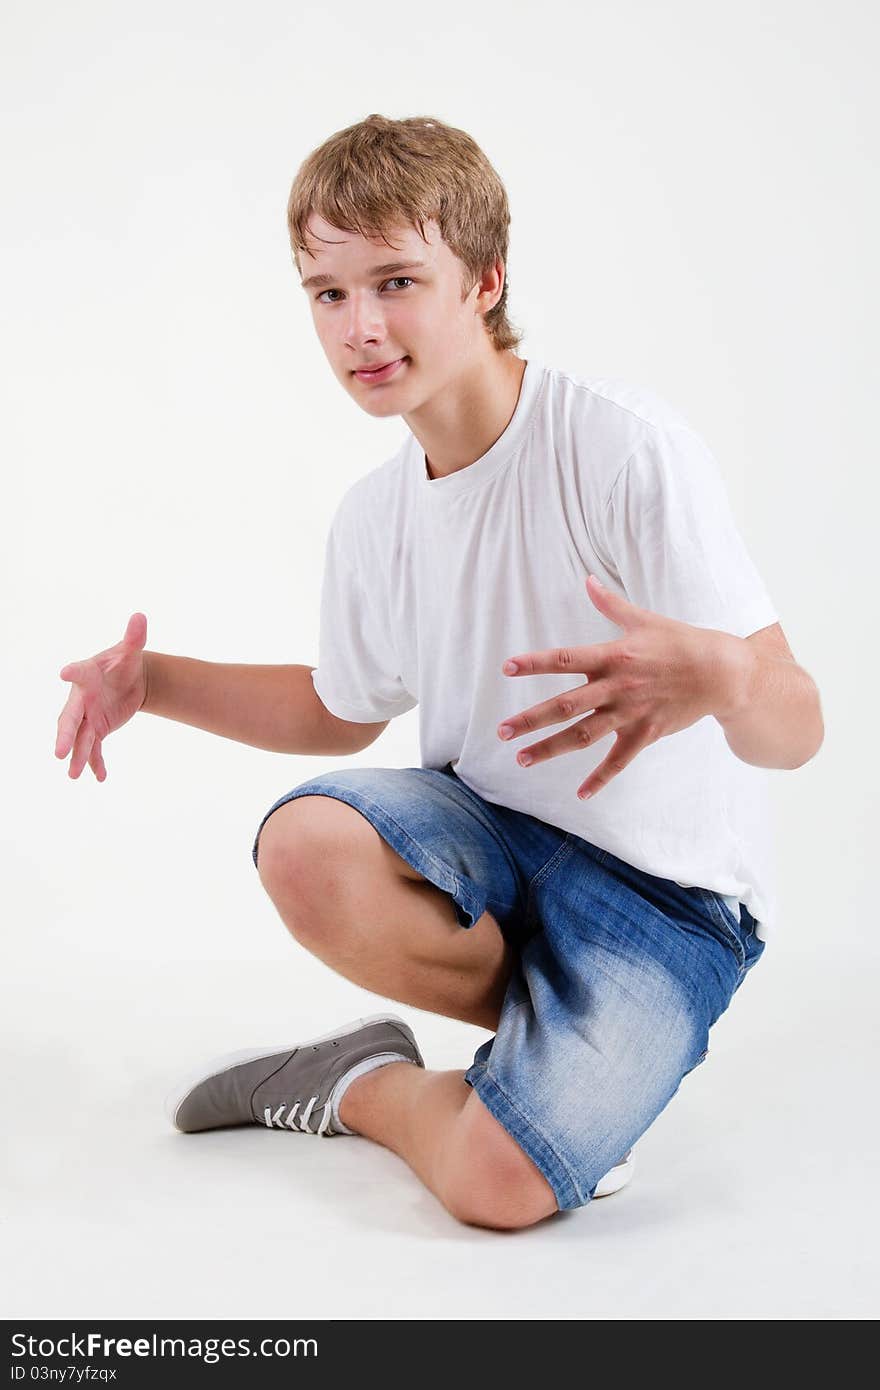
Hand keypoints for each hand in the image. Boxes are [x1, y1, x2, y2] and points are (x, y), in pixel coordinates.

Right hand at [55, 613, 149, 780]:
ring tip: (73, 775)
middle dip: (64, 735)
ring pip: (79, 739)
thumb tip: (140, 617)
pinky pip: (94, 749)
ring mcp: (87, 717)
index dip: (73, 673)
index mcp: (87, 675)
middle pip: (70, 719)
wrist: (129, 680)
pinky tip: (101, 777)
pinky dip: (96, 763)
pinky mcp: (97, 729)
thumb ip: (134, 637)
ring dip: (77, 756)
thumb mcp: (131, 651)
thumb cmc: (123, 662)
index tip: (65, 672)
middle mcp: (82, 699)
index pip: (79, 673)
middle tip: (58, 751)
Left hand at [496, 574, 740, 799]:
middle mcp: (617, 687)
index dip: (535, 663)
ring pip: (584, 735)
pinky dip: (600, 778)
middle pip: (566, 706)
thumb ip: (610, 603)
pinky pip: (619, 760)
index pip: (566, 660)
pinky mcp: (646, 733)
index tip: (507, 668)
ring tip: (522, 759)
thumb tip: (588, 580)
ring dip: (551, 748)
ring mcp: (631, 713)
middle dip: (531, 719)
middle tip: (502, 731)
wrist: (721, 672)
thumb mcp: (644, 619)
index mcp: (613, 656)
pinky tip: (580, 795)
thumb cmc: (680, 642)